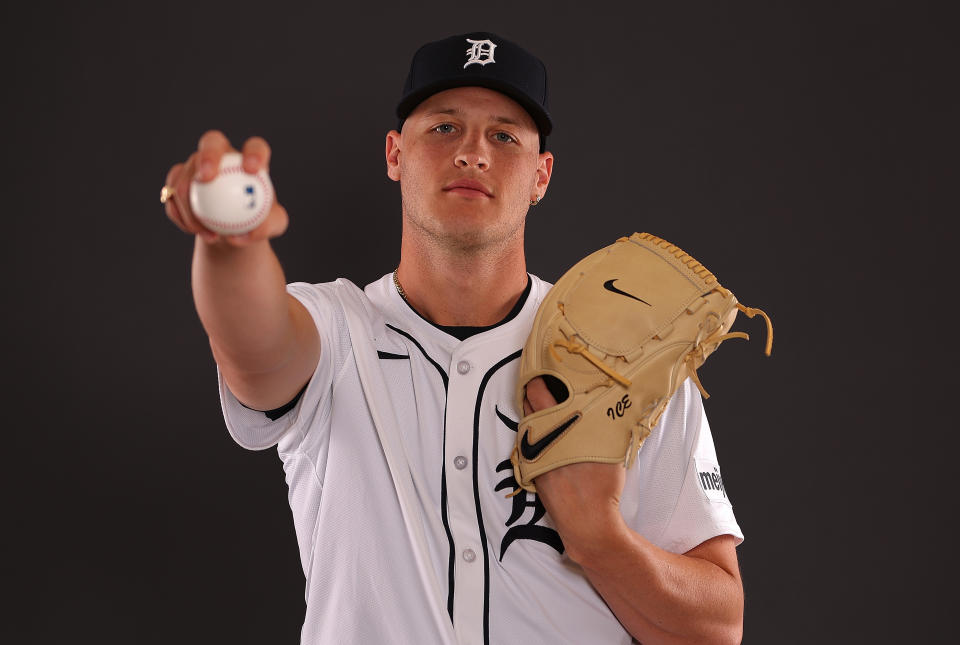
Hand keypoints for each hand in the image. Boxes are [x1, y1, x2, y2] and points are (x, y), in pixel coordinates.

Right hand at [163, 130, 288, 245]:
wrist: (232, 230)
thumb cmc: (257, 223)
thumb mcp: (273, 226)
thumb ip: (269, 226)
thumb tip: (245, 232)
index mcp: (250, 159)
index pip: (255, 147)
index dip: (254, 153)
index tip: (252, 170)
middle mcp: (222, 154)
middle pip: (211, 142)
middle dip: (208, 155)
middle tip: (206, 178)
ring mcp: (196, 164)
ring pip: (185, 174)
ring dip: (189, 204)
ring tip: (204, 230)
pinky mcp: (177, 179)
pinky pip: (171, 194)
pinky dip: (180, 214)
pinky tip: (192, 230)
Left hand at [523, 377, 628, 563]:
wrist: (586, 519)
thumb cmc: (602, 484)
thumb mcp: (611, 445)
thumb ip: (606, 422)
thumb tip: (614, 406)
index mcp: (561, 425)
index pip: (542, 390)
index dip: (543, 375)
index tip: (547, 364)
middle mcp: (542, 436)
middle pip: (530, 401)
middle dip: (535, 387)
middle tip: (543, 376)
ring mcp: (534, 451)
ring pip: (527, 420)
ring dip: (533, 409)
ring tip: (542, 399)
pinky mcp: (531, 466)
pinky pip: (528, 440)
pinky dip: (534, 430)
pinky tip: (544, 429)